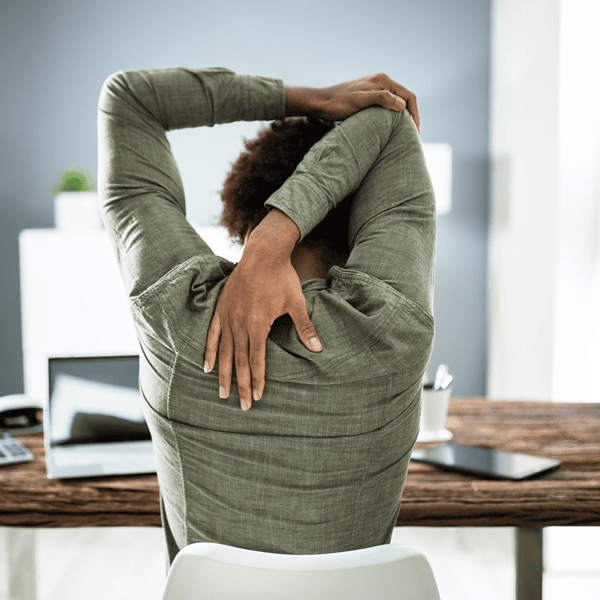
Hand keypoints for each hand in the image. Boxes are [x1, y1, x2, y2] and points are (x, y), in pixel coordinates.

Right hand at [203, 209, 321, 409]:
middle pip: (238, 361)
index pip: (256, 360)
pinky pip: (212, 334)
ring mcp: (228, 316)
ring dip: (223, 374)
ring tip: (221, 393)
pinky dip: (209, 351)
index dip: (257, 380)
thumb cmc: (282, 278)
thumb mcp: (296, 302)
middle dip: (240, 385)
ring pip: (223, 352)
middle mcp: (240, 324)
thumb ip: (304, 327)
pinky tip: (206, 366)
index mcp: (258, 324)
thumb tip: (318, 349)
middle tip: (242, 406)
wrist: (262, 254)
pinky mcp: (221, 309)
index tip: (258, 397)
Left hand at [285, 72, 419, 132]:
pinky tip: (391, 130)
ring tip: (405, 136)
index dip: (415, 114)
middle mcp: (381, 82)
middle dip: (411, 118)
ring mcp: (375, 90)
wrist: (321, 103)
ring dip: (402, 119)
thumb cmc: (338, 103)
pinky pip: (387, 108)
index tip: (416, 132)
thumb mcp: (360, 101)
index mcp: (383, 80)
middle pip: (404, 100)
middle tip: (413, 137)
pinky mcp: (369, 98)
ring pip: (396, 105)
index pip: (409, 96)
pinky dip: (392, 118)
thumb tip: (402, 105)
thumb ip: (381, 99)